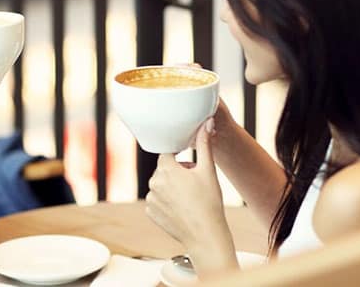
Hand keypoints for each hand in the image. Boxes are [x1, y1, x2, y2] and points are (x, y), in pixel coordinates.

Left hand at [145, 119, 233, 260]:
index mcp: (166, 169)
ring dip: (171, 186)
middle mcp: (154, 183)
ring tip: (189, 197)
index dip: (178, 155)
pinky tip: (180, 208)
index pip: (167, 153)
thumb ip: (204, 145)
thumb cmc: (209, 202)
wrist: (205, 235)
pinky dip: (166, 201)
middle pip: (164, 169)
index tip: (186, 160)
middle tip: (194, 182)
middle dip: (177, 172)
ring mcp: (150, 198)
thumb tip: (206, 123)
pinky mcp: (150, 212)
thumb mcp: (208, 171)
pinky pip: (156, 199)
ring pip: (160, 184)